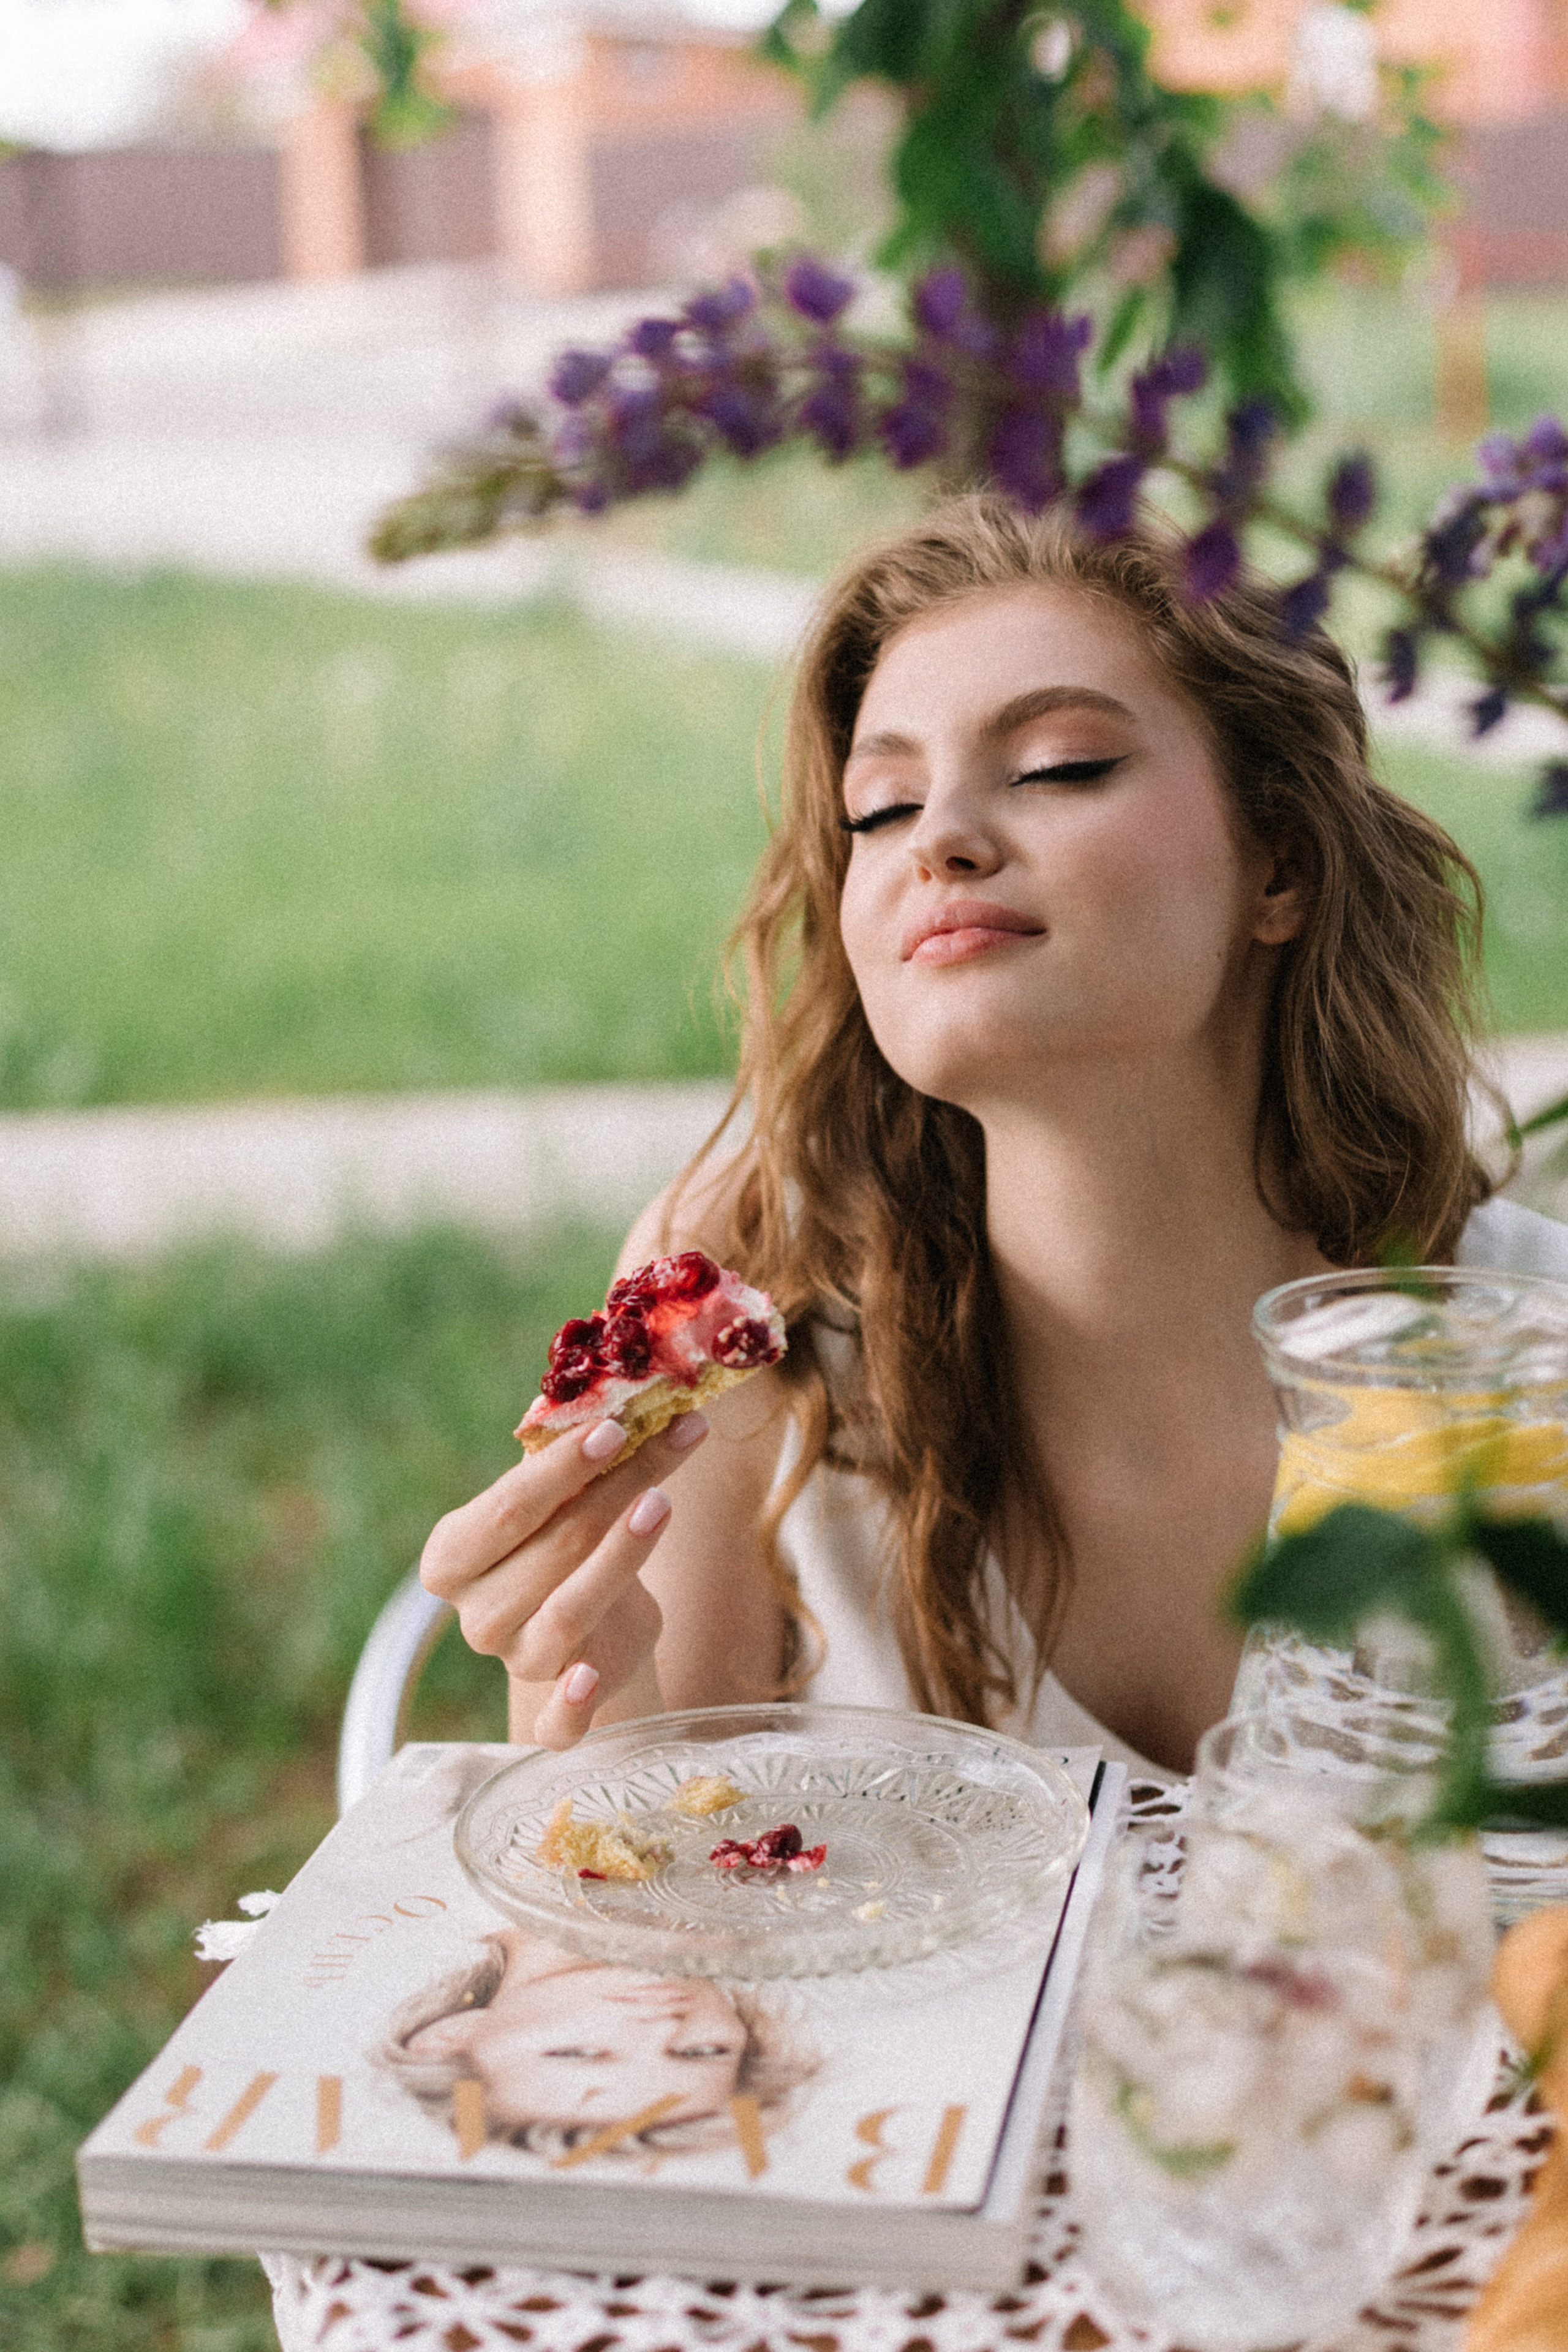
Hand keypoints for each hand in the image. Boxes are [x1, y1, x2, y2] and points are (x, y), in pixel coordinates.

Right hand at [419, 1413, 709, 1748]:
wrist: (588, 1626)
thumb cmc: (564, 1542)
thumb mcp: (556, 1498)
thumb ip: (561, 1449)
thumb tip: (585, 1382)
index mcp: (455, 1557)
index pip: (508, 1508)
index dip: (561, 1469)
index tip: (615, 1427)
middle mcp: (476, 1614)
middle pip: (551, 1549)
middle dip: (616, 1490)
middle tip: (675, 1438)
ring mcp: (515, 1664)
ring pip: (566, 1615)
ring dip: (619, 1559)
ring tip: (662, 1502)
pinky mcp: (559, 1714)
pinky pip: (558, 1724)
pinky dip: (571, 1705)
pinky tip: (590, 1677)